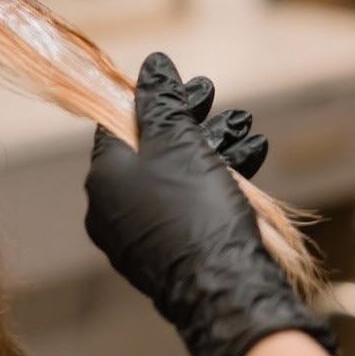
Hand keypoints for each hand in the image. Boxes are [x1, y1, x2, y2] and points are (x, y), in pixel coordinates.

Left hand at [84, 53, 334, 355]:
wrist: (225, 291)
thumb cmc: (195, 212)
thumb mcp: (179, 143)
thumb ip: (162, 102)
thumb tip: (153, 64)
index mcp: (103, 177)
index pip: (119, 122)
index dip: (156, 100)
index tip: (191, 88)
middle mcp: (112, 208)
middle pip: (152, 149)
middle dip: (194, 124)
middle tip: (222, 105)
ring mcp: (139, 235)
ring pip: (177, 178)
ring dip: (214, 150)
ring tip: (248, 130)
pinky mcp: (169, 254)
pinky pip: (188, 206)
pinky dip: (216, 183)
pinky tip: (251, 160)